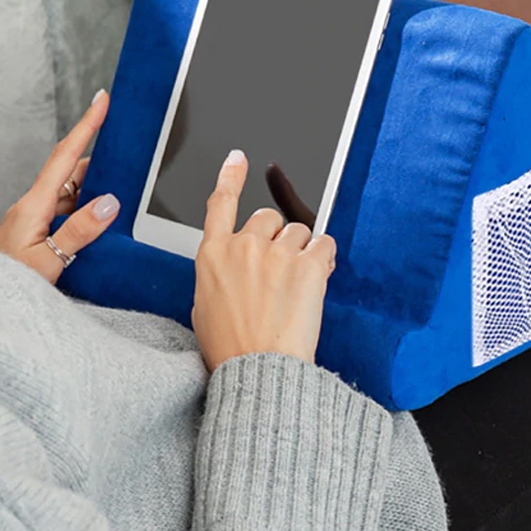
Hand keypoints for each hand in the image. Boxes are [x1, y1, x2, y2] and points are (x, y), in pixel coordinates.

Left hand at [0, 90, 120, 283]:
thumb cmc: (6, 287)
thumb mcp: (48, 261)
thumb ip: (80, 231)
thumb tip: (109, 202)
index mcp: (32, 205)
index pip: (65, 156)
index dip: (86, 125)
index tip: (102, 100)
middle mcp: (32, 207)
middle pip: (71, 173)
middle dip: (100, 163)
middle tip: (127, 156)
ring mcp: (33, 220)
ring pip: (71, 195)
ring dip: (95, 193)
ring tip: (122, 199)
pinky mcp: (35, 234)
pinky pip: (65, 213)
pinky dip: (85, 212)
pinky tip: (99, 224)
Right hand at [192, 149, 336, 370]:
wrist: (258, 372)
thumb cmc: (231, 348)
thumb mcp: (205, 306)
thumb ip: (219, 274)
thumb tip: (234, 267)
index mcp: (213, 255)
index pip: (220, 203)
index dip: (230, 176)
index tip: (237, 158)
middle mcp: (243, 246)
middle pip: (268, 217)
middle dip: (278, 237)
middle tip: (280, 271)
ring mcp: (276, 254)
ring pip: (300, 231)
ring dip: (303, 251)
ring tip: (297, 286)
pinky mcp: (307, 266)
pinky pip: (325, 245)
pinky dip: (326, 259)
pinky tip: (318, 279)